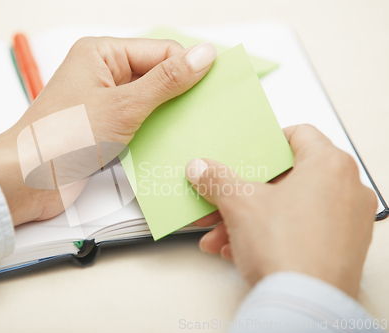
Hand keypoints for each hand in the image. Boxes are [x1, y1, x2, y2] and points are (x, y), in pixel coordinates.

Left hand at [0, 37, 216, 225]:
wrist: (27, 180)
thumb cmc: (62, 137)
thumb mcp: (123, 105)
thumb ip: (166, 81)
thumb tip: (202, 55)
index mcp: (102, 53)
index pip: (160, 51)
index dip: (189, 67)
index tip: (217, 85)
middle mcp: (102, 74)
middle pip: (156, 76)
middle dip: (181, 94)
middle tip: (209, 110)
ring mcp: (103, 103)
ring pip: (150, 102)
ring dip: (169, 116)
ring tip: (194, 128)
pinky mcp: (103, 129)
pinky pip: (139, 124)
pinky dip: (155, 132)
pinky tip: (173, 142)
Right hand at [186, 124, 377, 297]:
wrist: (303, 305)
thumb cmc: (288, 250)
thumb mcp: (240, 204)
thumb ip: (217, 180)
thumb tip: (201, 168)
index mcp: (329, 165)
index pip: (298, 134)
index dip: (266, 143)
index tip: (246, 155)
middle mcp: (345, 189)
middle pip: (285, 179)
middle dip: (243, 193)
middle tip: (221, 199)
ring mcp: (346, 221)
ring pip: (287, 209)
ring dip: (248, 219)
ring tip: (219, 233)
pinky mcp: (339, 248)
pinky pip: (297, 232)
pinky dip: (267, 236)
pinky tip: (237, 249)